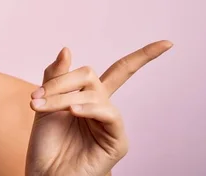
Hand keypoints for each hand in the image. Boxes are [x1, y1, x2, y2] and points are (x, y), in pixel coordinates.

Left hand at [25, 40, 172, 175]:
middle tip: (36, 96)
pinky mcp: (116, 141)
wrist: (46, 174)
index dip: (144, 56)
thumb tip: (67, 49)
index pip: (120, 70)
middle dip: (60, 82)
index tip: (168, 43)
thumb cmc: (46, 144)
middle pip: (92, 75)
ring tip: (40, 107)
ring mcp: (111, 124)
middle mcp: (103, 107)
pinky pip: (109, 114)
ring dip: (62, 97)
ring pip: (94, 93)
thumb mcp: (44, 102)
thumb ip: (55, 76)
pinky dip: (89, 108)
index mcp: (89, 96)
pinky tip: (73, 111)